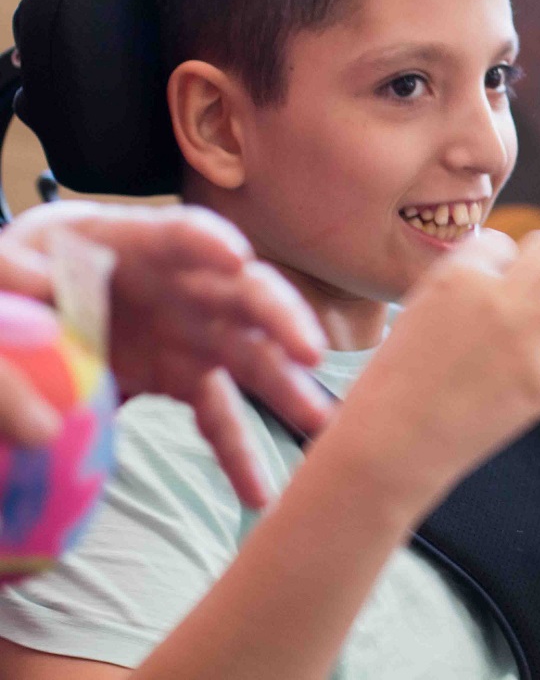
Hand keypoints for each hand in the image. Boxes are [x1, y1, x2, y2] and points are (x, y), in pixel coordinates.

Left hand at [0, 200, 334, 508]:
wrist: (33, 314)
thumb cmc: (24, 275)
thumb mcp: (5, 268)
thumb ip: (11, 273)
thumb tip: (39, 288)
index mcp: (135, 243)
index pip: (180, 235)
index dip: (209, 242)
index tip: (236, 258)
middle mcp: (184, 286)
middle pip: (244, 296)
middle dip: (281, 321)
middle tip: (307, 352)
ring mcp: (192, 332)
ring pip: (252, 357)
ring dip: (286, 389)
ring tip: (318, 424)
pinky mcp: (185, 377)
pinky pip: (219, 417)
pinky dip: (238, 455)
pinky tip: (259, 494)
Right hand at [328, 228, 539, 513]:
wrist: (386, 447)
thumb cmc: (392, 382)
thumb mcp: (417, 310)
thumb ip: (461, 284)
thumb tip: (502, 269)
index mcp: (457, 275)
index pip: (501, 242)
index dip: (495, 266)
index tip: (485, 293)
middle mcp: (496, 298)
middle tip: (533, 295)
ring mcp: (524, 341)